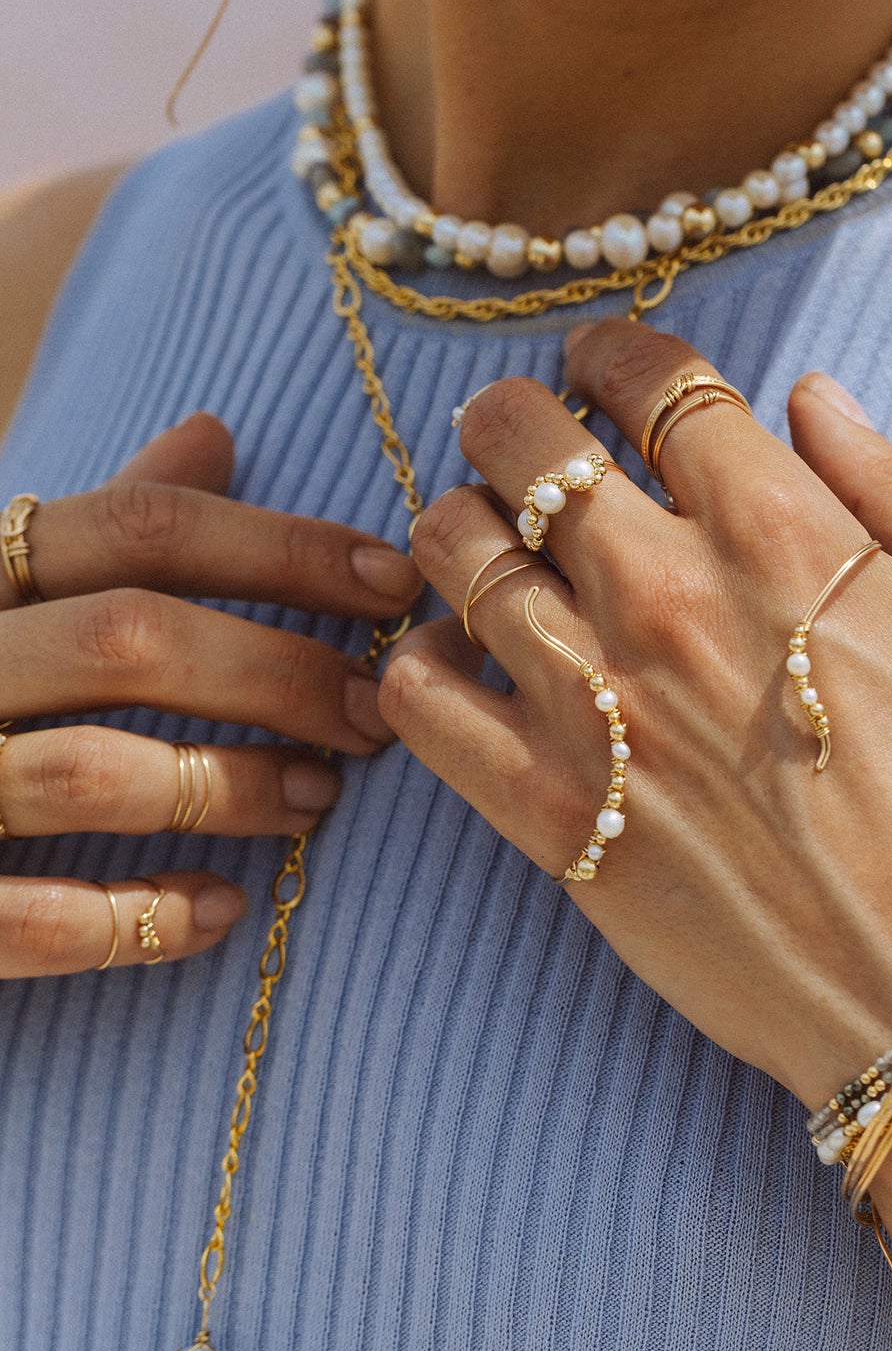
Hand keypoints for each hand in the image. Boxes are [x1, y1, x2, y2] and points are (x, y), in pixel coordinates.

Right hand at [0, 412, 416, 976]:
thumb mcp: (2, 585)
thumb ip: (98, 523)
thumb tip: (213, 431)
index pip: (141, 525)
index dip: (282, 545)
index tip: (394, 581)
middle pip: (130, 639)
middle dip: (275, 672)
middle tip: (375, 712)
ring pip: (90, 773)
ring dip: (226, 785)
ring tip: (319, 797)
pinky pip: (24, 917)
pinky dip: (133, 918)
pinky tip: (219, 909)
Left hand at [381, 321, 891, 1110]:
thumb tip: (815, 399)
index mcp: (777, 532)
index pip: (651, 382)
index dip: (614, 352)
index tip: (602, 364)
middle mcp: (664, 599)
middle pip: (522, 445)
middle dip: (508, 413)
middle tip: (516, 429)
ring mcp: (595, 707)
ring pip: (454, 554)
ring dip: (456, 520)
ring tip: (481, 532)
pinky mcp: (552, 814)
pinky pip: (423, 705)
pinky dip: (412, 662)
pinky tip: (449, 655)